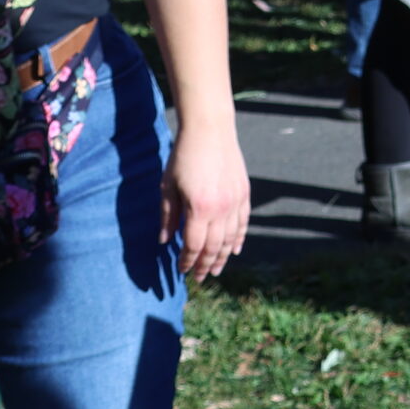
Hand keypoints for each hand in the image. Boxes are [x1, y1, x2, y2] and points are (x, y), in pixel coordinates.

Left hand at [163, 124, 250, 285]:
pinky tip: (235, 250)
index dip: (188, 261)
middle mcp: (221, 210)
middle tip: (200, 278)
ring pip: (231, 239)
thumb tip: (165, 241)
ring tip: (217, 269)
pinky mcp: (244, 194)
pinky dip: (239, 239)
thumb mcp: (168, 186)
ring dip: (224, 257)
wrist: (210, 130)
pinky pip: (243, 223)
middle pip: (215, 247)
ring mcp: (235, 202)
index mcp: (199, 209)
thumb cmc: (183, 156)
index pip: (194, 245)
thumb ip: (168, 216)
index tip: (182, 271)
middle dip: (206, 265)